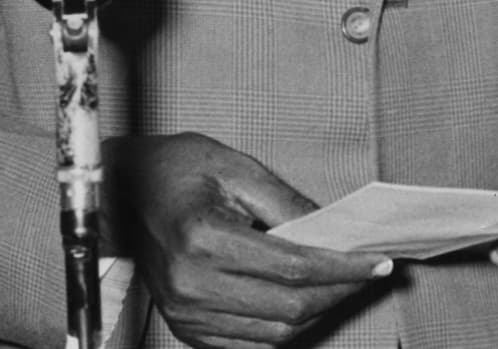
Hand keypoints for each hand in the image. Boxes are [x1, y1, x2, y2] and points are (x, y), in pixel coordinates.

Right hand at [106, 132, 392, 348]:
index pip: (293, 267)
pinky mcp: (186, 327)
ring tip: (341, 284)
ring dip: (319, 311)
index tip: (377, 261)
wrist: (119, 191)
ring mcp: (186, 312)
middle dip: (340, 291)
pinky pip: (252, 343)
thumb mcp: (233, 167)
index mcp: (201, 237)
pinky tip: (304, 301)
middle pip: (290, 306)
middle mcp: (191, 283)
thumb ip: (286, 203)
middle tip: (368, 272)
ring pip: (277, 332)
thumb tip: (335, 231)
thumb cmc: (174, 169)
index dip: (344, 267)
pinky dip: (287, 326)